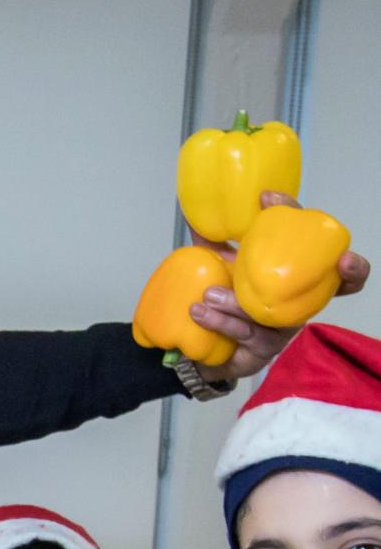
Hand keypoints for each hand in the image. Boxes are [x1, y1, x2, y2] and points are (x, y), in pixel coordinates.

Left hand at [189, 189, 368, 375]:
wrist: (202, 350)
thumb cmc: (225, 303)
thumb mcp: (218, 270)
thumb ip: (212, 247)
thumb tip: (195, 216)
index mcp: (293, 271)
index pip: (310, 238)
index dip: (298, 216)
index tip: (268, 198)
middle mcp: (300, 297)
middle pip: (336, 281)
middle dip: (353, 271)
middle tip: (345, 260)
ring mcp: (286, 325)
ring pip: (275, 311)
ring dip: (239, 302)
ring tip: (208, 295)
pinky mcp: (266, 348)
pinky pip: (247, 333)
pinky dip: (221, 322)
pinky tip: (199, 313)